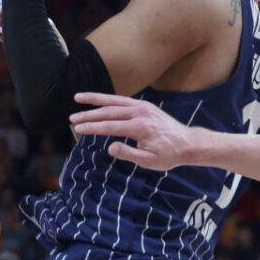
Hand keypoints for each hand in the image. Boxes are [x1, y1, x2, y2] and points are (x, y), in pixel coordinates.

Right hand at [0, 7, 66, 50]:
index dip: (10, 13)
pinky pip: (8, 39)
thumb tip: (46, 20)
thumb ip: (48, 29)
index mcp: (38, 25)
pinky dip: (0, 35)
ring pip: (9, 28)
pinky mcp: (20, 46)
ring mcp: (24, 38)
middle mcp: (30, 29)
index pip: (22, 15)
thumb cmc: (56, 54)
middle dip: (2, 17)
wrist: (53, 69)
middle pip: (14, 20)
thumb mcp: (53, 39)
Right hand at [70, 93, 196, 169]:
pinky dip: (108, 99)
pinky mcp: (144, 105)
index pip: (110, 126)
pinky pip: (122, 100)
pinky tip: (97, 100)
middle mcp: (140, 112)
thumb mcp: (150, 161)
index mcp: (140, 127)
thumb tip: (110, 147)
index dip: (92, 127)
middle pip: (109, 111)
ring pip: (114, 100)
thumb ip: (129, 154)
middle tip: (72, 118)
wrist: (187, 143)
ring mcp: (142, 106)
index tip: (78, 129)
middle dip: (88, 114)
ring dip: (95, 99)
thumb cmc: (168, 155)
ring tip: (77, 97)